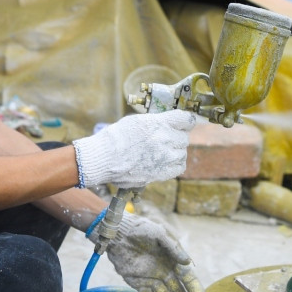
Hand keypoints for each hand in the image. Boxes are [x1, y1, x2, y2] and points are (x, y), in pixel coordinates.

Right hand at [72, 110, 195, 189]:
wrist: (104, 158)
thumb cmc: (116, 137)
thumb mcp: (137, 121)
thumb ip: (157, 122)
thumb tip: (170, 123)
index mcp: (158, 123)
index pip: (186, 119)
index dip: (186, 121)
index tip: (185, 123)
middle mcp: (164, 139)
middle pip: (184, 137)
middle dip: (176, 137)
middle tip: (164, 139)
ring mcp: (164, 157)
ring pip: (182, 152)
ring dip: (175, 151)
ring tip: (161, 151)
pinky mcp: (162, 172)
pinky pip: (180, 166)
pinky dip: (175, 163)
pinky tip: (166, 161)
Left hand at [99, 212, 204, 291]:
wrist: (118, 232)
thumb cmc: (141, 229)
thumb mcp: (159, 234)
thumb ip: (173, 248)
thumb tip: (187, 262)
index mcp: (173, 260)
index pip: (187, 277)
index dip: (194, 288)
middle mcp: (165, 272)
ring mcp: (152, 279)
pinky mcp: (138, 284)